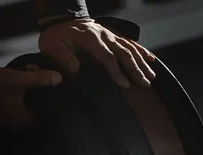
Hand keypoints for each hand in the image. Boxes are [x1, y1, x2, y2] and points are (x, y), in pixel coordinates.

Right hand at [0, 66, 62, 129]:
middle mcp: (16, 123)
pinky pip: (17, 103)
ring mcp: (8, 118)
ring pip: (26, 102)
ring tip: (26, 72)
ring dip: (28, 89)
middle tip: (35, 72)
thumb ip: (40, 79)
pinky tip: (18, 79)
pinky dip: (19, 93)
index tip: (46, 81)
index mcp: (23, 119)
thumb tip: (59, 78)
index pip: (45, 110)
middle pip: (35, 105)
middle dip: (37, 89)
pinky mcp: (2, 112)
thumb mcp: (20, 79)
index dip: (47, 94)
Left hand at [38, 18, 156, 88]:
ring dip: (142, 62)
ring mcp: (110, 34)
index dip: (116, 72)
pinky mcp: (113, 36)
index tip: (124, 85)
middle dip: (135, 69)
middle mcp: (104, 35)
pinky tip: (151, 59)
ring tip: (151, 77)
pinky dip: (141, 51)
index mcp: (89, 38)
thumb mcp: (51, 46)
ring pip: (130, 48)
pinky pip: (130, 42)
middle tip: (145, 83)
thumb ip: (62, 57)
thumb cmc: (56, 37)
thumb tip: (74, 68)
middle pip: (123, 52)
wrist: (62, 21)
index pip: (107, 57)